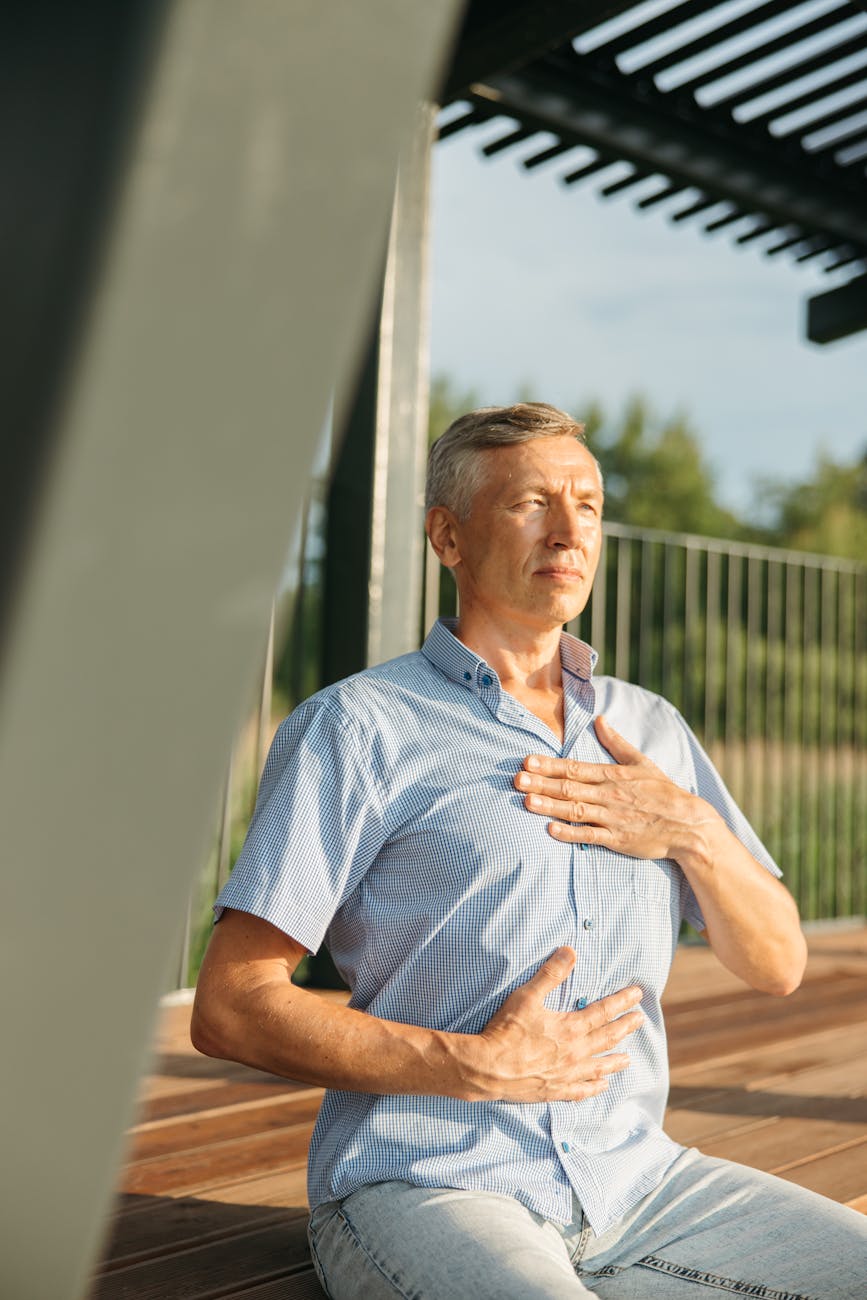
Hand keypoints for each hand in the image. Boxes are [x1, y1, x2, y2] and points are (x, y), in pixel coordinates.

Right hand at [471, 946, 642, 1101]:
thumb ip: (550, 974)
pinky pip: (582, 1091)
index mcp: (570, 1028)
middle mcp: (575, 1052)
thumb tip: (571, 952)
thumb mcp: (527, 996)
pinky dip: (594, 1087)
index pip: (603, 1011)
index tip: (637, 995)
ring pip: (600, 1066)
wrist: (488, 1068)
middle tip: (640, 1020)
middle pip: (607, 1038)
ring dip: (616, 1061)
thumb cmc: (506, 1030)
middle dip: (626, 1027)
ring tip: (628, 1059)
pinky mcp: (555, 1091)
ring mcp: (567, 1074)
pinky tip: (602, 1086)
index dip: (622, 1002)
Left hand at [514, 714, 717, 862]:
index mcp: (612, 775)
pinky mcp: (618, 840)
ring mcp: (613, 818)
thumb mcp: (641, 762)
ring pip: (575, 810)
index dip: (549, 765)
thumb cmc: (663, 792)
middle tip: (516, 779)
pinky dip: (571, 833)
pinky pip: (591, 836)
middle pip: (569, 787)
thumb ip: (617, 742)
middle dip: (541, 783)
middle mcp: (609, 795)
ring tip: (526, 801)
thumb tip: (599, 719)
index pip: (574, 767)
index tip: (527, 761)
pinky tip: (551, 830)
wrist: (688, 824)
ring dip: (550, 806)